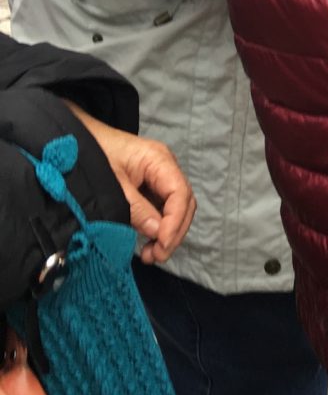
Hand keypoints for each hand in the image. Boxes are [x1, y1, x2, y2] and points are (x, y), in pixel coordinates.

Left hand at [66, 105, 196, 265]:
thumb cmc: (92, 154)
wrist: (75, 138)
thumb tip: (157, 232)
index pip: (180, 194)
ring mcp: (160, 176)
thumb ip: (135, 208)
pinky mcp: (151, 185)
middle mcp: (166, 167)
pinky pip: (164, 208)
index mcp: (159, 160)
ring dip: (168, 233)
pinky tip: (148, 241)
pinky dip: (160, 227)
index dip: (175, 222)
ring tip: (151, 254)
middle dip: (174, 232)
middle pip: (185, 203)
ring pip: (178, 208)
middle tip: (156, 256)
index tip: (161, 244)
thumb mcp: (111, 184)